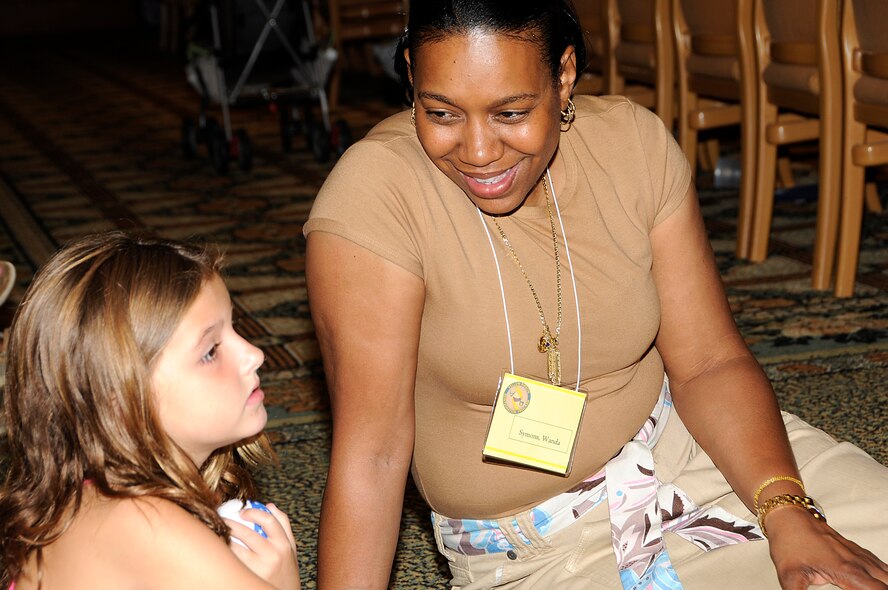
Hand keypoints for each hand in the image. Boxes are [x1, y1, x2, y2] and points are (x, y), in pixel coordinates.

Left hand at [225, 503, 300, 589]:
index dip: (253, 512)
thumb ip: (283, 525)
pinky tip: (222, 550)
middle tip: (223, 519)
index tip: (242, 512)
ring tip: (220, 533)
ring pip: (236, 547)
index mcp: (284, 544)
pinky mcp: (249, 576)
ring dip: (225, 537)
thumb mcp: (291, 547)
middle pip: (247, 532)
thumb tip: (269, 506)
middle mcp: (273, 554)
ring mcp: (260, 567)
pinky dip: (225, 553)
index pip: (268, 520)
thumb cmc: (287, 571)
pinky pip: (232, 561)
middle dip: (231, 523)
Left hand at [766, 507, 887, 588]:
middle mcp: (858, 563)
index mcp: (847, 572)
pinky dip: (882, 576)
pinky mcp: (856, 550)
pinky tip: (877, 581)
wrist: (788, 516)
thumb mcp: (790, 577)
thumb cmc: (789, 543)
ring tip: (871, 589)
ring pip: (886, 574)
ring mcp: (859, 555)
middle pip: (886, 584)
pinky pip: (879, 565)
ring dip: (883, 584)